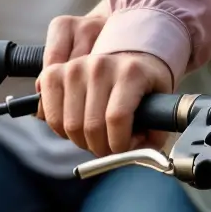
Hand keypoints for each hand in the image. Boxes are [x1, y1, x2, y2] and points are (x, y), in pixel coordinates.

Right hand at [37, 9, 173, 156]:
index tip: (123, 150)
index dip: (118, 144)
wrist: (127, 57)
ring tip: (94, 137)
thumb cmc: (144, 86)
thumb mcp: (160, 105)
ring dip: (81, 142)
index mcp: (130, 72)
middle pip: (92, 126)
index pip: (116, 118)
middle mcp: (100, 65)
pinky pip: (50, 116)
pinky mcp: (54, 73)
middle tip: (108, 148)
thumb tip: (135, 154)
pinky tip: (75, 126)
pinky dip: (60, 130)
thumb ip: (155, 133)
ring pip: (70, 125)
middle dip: (101, 148)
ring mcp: (75, 67)